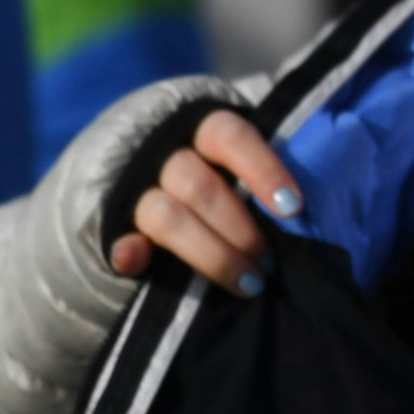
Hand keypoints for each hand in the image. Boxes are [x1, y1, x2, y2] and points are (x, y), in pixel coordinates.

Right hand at [108, 110, 302, 297]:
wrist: (149, 163)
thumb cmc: (224, 166)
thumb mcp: (245, 157)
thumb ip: (266, 172)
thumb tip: (299, 205)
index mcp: (204, 129)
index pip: (231, 136)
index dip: (262, 169)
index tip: (293, 208)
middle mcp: (167, 154)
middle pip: (199, 186)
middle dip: (239, 229)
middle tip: (269, 262)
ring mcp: (137, 189)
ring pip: (165, 217)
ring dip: (209, 254)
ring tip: (249, 284)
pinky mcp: (114, 224)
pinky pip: (116, 238)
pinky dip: (128, 252)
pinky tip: (136, 262)